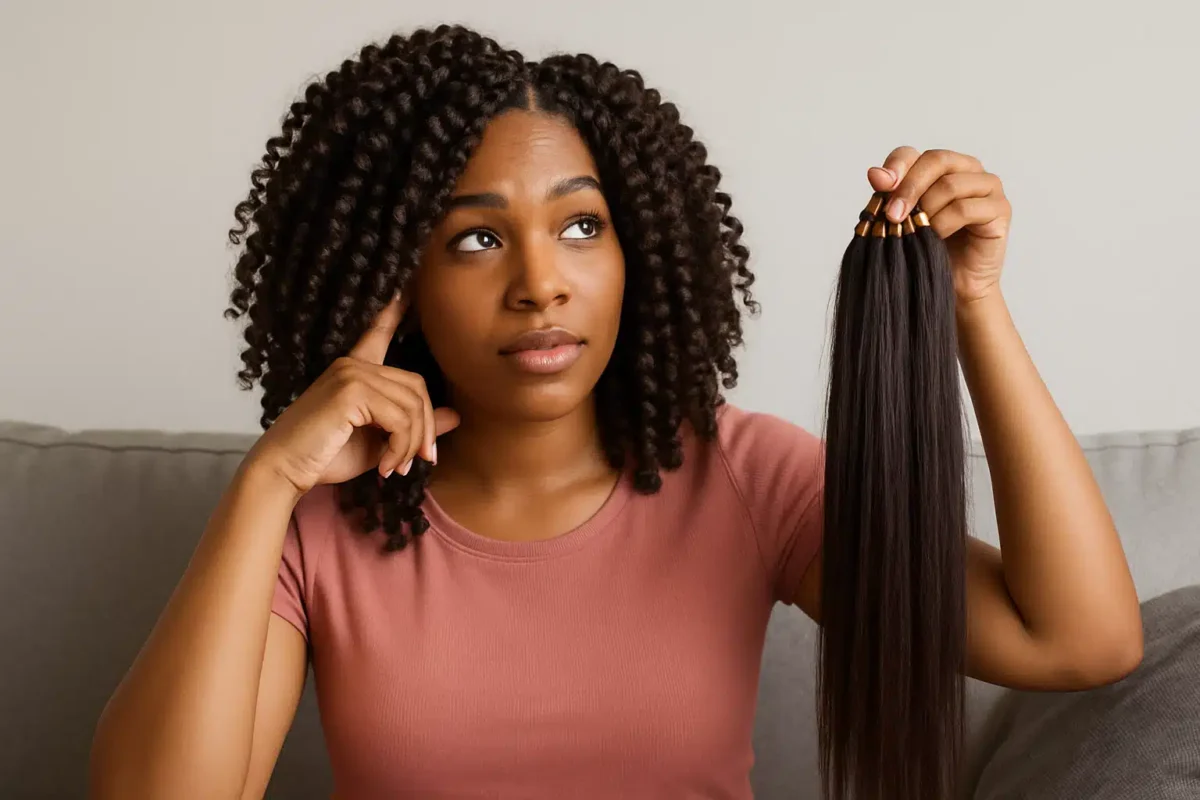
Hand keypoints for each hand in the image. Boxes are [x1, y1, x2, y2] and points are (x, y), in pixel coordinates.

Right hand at [245, 295, 460, 496]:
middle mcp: (354, 365)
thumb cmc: (325, 456)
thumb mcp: (379, 442)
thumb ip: (412, 427)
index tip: (406, 286)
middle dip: (424, 429)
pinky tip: (386, 468)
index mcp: (356, 370)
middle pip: (416, 387)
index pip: (378, 332)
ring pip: (412, 406)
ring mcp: (351, 374)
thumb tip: (456, 415)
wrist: (284, 470)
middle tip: (421, 460)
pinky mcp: (350, 391)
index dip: (394, 310)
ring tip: (398, 468)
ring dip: (411, 444)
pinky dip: (400, 448)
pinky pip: (399, 419)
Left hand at [867, 147, 1011, 306]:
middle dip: (909, 187)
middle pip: (936, 160)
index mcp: (940, 167)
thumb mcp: (901, 220)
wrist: (952, 285)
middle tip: (893, 215)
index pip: (913, 153)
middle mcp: (967, 169)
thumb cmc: (926, 251)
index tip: (878, 184)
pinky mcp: (1000, 209)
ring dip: (927, 210)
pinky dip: (944, 223)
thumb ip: (890, 195)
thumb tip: (874, 173)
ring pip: (951, 184)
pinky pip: (966, 208)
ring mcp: (987, 187)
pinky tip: (936, 237)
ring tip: (917, 232)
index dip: (895, 166)